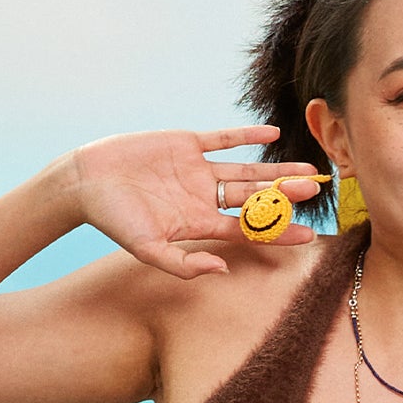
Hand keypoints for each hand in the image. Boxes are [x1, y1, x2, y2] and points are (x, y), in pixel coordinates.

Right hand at [67, 125, 325, 278]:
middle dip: (285, 197)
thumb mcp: (147, 249)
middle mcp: (206, 198)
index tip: (308, 236)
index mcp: (201, 224)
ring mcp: (199, 170)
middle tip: (316, 192)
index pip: (249, 230)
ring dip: (276, 171)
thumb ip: (183, 264)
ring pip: (247, 170)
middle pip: (255, 199)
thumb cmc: (114, 220)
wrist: (86, 182)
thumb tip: (223, 270)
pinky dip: (246, 135)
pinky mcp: (187, 144)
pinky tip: (272, 133)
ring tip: (306, 171)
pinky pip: (223, 139)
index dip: (278, 233)